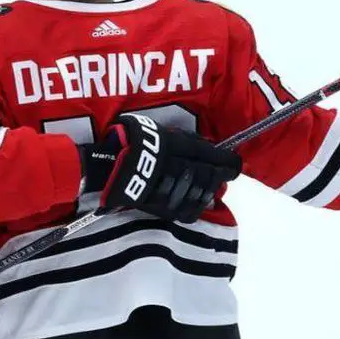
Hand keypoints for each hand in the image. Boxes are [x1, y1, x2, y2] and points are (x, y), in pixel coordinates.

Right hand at [84, 114, 241, 222]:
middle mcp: (174, 167)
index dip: (228, 162)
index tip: (235, 164)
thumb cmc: (128, 141)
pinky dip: (197, 206)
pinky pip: (186, 210)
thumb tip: (207, 147)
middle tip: (224, 175)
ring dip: (209, 191)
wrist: (104, 166)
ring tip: (212, 188)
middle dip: (219, 176)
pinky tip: (200, 202)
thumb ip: (182, 139)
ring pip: (200, 193)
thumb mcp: (155, 129)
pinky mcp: (161, 206)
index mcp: (174, 146)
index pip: (210, 156)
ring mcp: (168, 188)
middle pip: (208, 175)